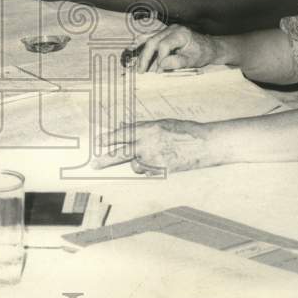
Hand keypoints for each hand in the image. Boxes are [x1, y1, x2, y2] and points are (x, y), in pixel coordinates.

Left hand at [94, 118, 216, 173]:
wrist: (203, 144)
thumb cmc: (183, 130)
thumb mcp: (160, 124)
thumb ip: (140, 127)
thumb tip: (122, 126)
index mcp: (147, 130)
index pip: (122, 135)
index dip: (109, 139)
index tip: (98, 142)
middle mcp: (147, 145)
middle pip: (121, 154)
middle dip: (105, 160)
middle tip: (93, 165)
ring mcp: (154, 160)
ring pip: (135, 166)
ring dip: (137, 163)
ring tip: (151, 156)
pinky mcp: (161, 171)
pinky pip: (147, 172)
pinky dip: (149, 169)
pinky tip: (161, 162)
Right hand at [135, 24, 221, 73]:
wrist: (209, 47)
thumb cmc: (202, 54)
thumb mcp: (194, 60)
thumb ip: (178, 62)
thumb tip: (162, 64)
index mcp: (180, 34)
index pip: (164, 45)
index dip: (159, 59)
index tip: (159, 72)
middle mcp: (172, 29)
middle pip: (153, 41)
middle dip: (145, 57)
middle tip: (141, 71)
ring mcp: (167, 30)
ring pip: (149, 38)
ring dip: (141, 51)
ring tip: (134, 62)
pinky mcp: (165, 34)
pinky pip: (151, 37)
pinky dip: (142, 44)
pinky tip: (133, 48)